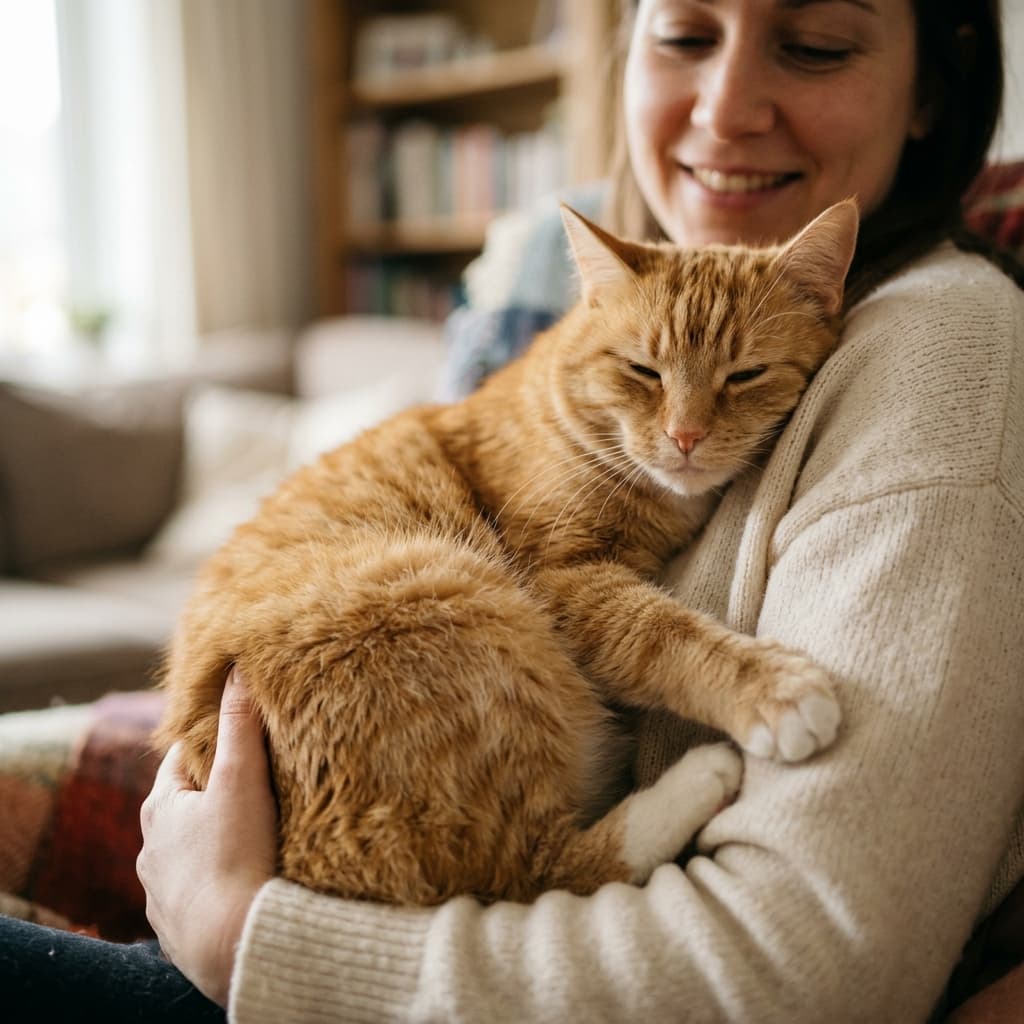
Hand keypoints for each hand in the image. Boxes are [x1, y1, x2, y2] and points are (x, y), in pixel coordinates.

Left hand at [138, 668, 277, 1007]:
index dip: (206, 742)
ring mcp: (162, 891)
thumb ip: (240, 724)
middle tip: (253, 781)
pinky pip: (197, 892)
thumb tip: (237, 667)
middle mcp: (151, 850)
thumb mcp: (241, 781)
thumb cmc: (235, 856)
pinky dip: (216, 881)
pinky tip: (243, 880)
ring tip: (253, 834)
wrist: (233, 944)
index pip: (179, 758)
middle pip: (183, 805)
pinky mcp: (178, 926)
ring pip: (188, 851)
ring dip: (213, 841)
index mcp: (160, 808)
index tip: (234, 732)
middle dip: (213, 793)